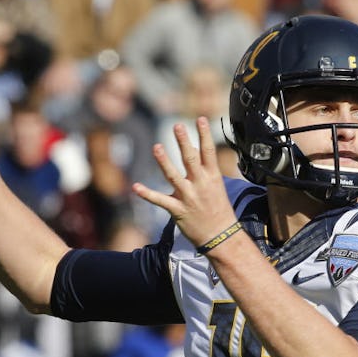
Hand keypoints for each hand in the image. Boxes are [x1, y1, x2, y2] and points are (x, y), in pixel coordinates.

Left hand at [132, 117, 237, 248]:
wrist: (221, 237)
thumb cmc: (219, 211)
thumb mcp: (217, 187)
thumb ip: (204, 169)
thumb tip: (194, 150)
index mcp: (212, 177)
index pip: (208, 152)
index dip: (204, 134)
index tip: (200, 119)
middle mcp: (200, 184)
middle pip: (191, 159)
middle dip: (184, 142)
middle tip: (177, 126)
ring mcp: (188, 197)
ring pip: (173, 176)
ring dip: (164, 161)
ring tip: (157, 147)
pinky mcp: (178, 210)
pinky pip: (160, 200)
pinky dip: (147, 194)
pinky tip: (136, 186)